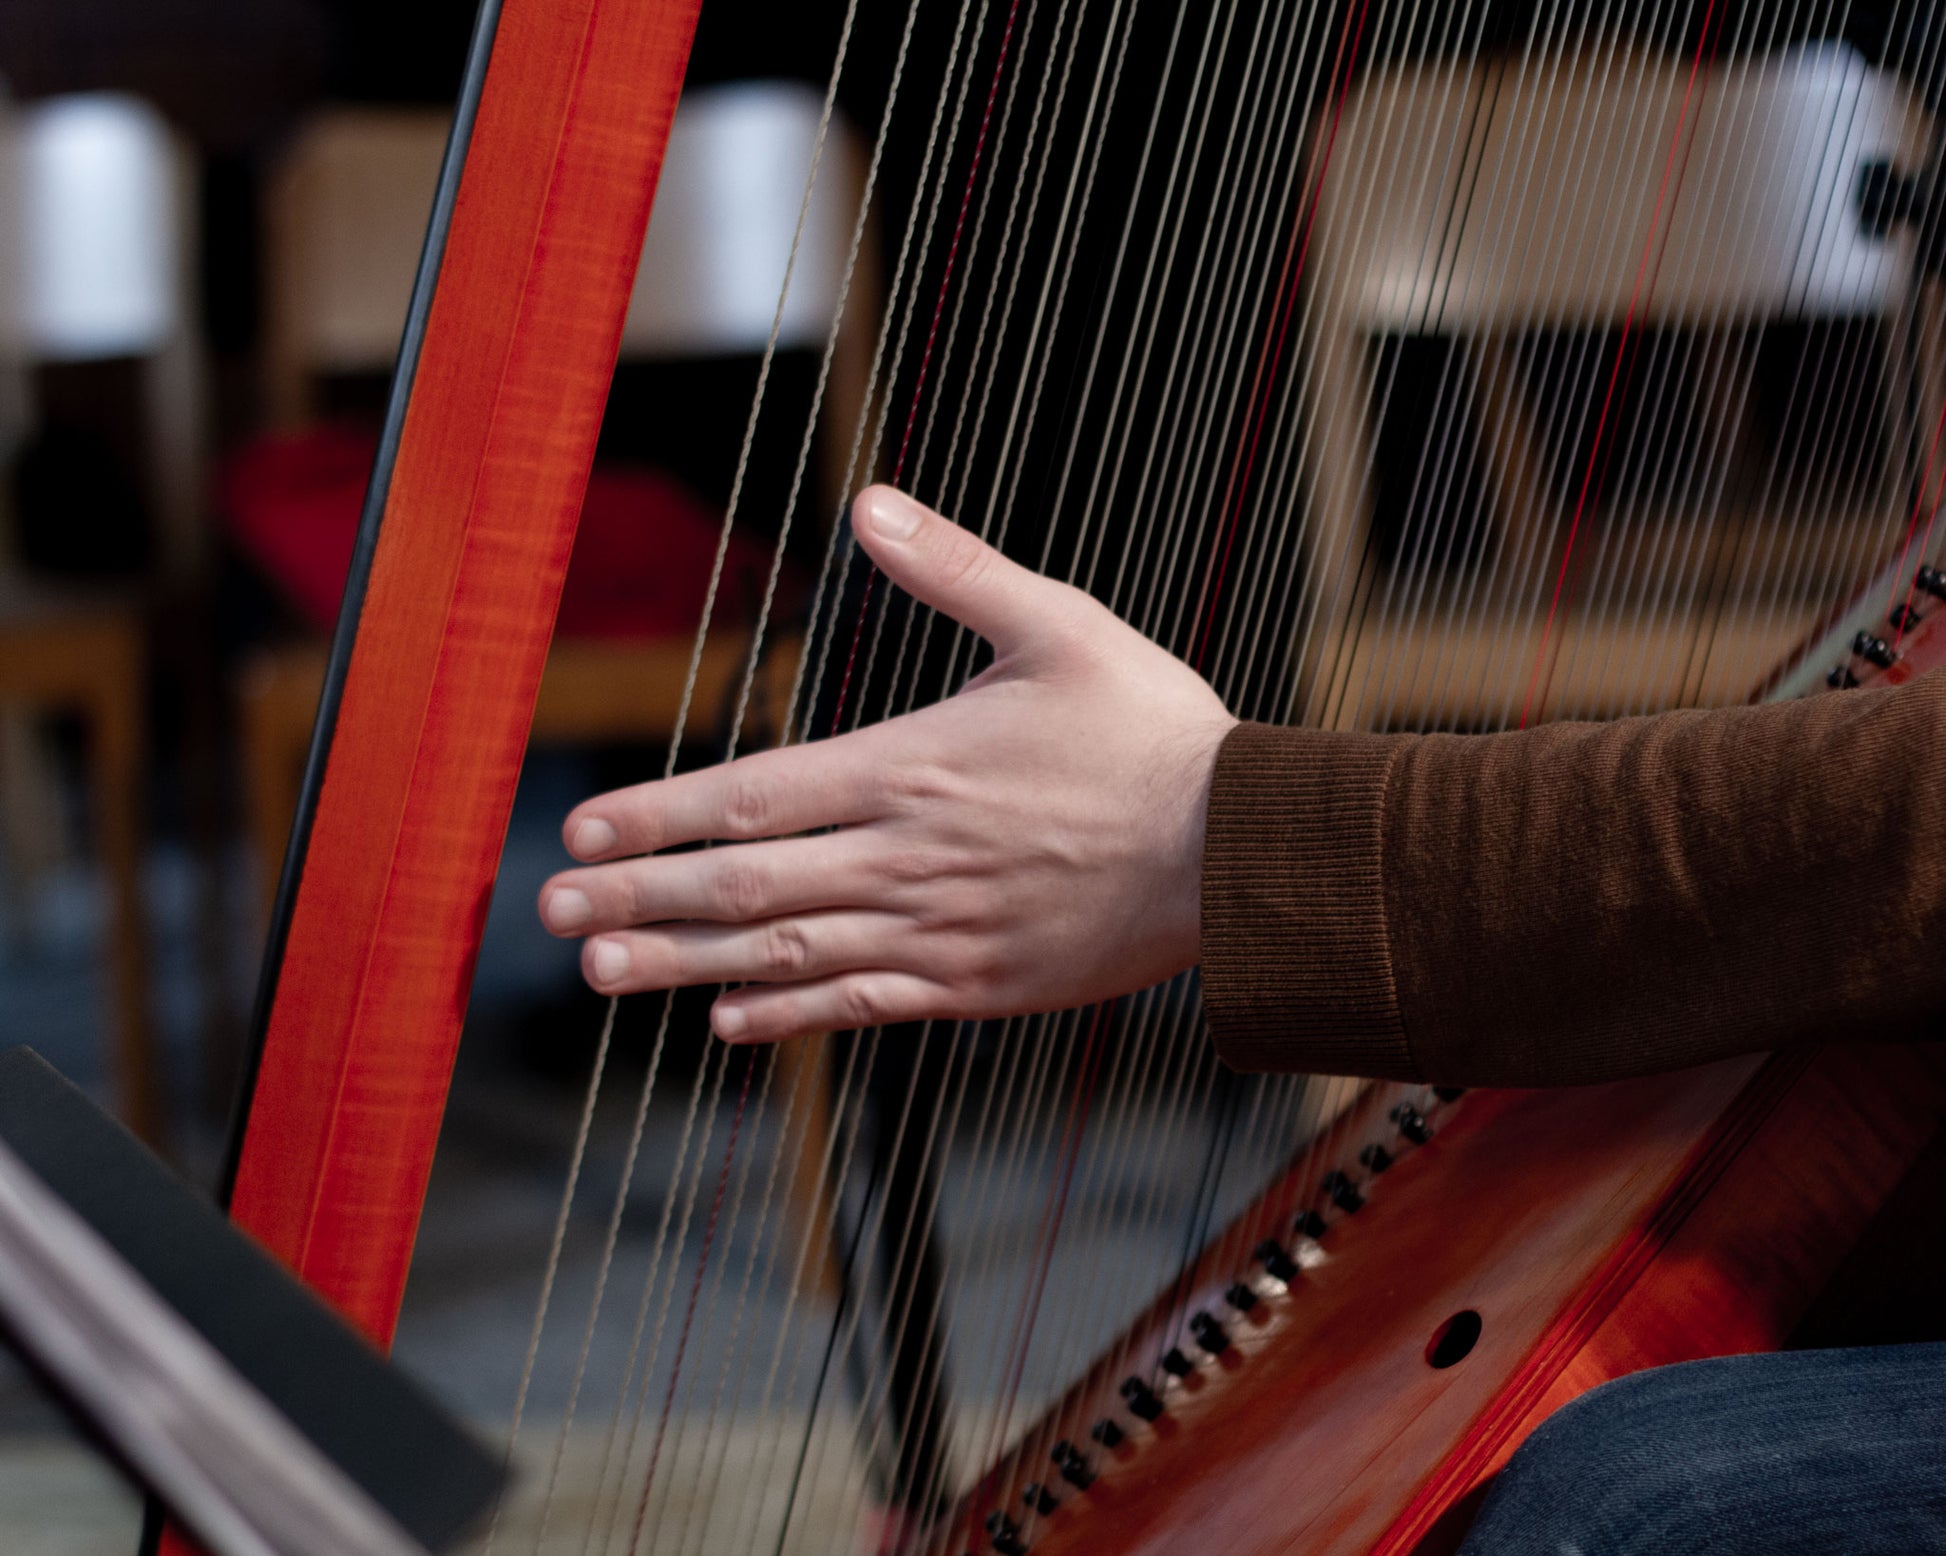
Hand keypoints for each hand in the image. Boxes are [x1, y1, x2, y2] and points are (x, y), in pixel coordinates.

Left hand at [537, 485, 1236, 1042]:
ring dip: (683, 964)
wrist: (1240, 851)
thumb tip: (870, 505)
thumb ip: (955, 570)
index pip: (752, 794)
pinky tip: (726, 1021)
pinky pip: (861, 1006)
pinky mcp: (976, 985)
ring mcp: (938, 931)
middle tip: (551, 916)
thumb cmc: (1153, 731)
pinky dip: (787, 1016)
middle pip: (744, 884)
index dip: (654, 815)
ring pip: (785, 954)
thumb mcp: (1061, 624)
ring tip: (601, 976)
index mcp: (913, 765)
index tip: (579, 831)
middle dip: (638, 898)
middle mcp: (908, 857)